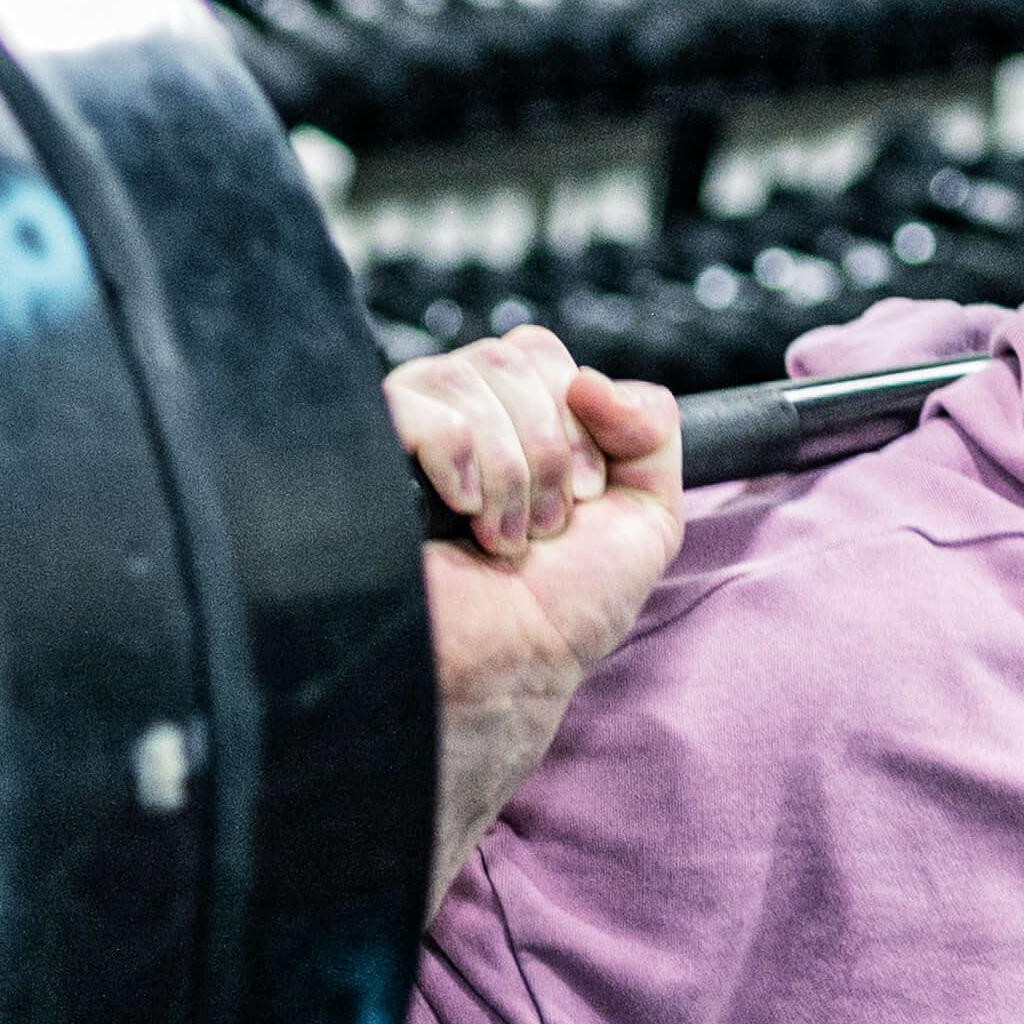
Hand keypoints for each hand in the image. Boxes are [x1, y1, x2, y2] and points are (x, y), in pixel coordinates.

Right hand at [399, 328, 684, 877]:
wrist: (509, 670)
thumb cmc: (563, 608)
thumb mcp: (647, 515)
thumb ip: (654, 428)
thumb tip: (592, 380)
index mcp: (509, 419)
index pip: (539, 353)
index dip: (577, 422)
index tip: (583, 500)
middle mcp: (452, 415)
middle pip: (510, 359)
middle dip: (552, 452)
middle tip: (545, 528)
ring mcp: (405, 433)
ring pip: (471, 379)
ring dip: (513, 473)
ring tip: (504, 539)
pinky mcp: (368, 454)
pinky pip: (426, 407)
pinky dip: (463, 462)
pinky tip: (463, 515)